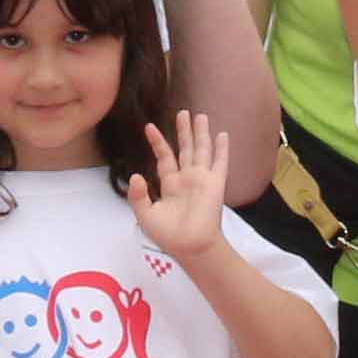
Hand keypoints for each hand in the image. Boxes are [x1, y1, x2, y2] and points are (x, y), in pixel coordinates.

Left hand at [121, 111, 235, 258]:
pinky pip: (219, 162)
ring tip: (200, 116)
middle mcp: (186, 178)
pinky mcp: (215, 183)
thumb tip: (135, 175)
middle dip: (184, 131)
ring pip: (201, 150)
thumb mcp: (145, 214)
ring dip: (201, 133)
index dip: (158, 142)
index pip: (164, 158)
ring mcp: (202, 179)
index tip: (150, 127)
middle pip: (185, 149)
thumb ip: (138, 195)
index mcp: (170, 184)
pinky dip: (221, 148)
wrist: (189, 245)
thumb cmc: (167, 234)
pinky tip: (222, 134)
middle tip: (183, 112)